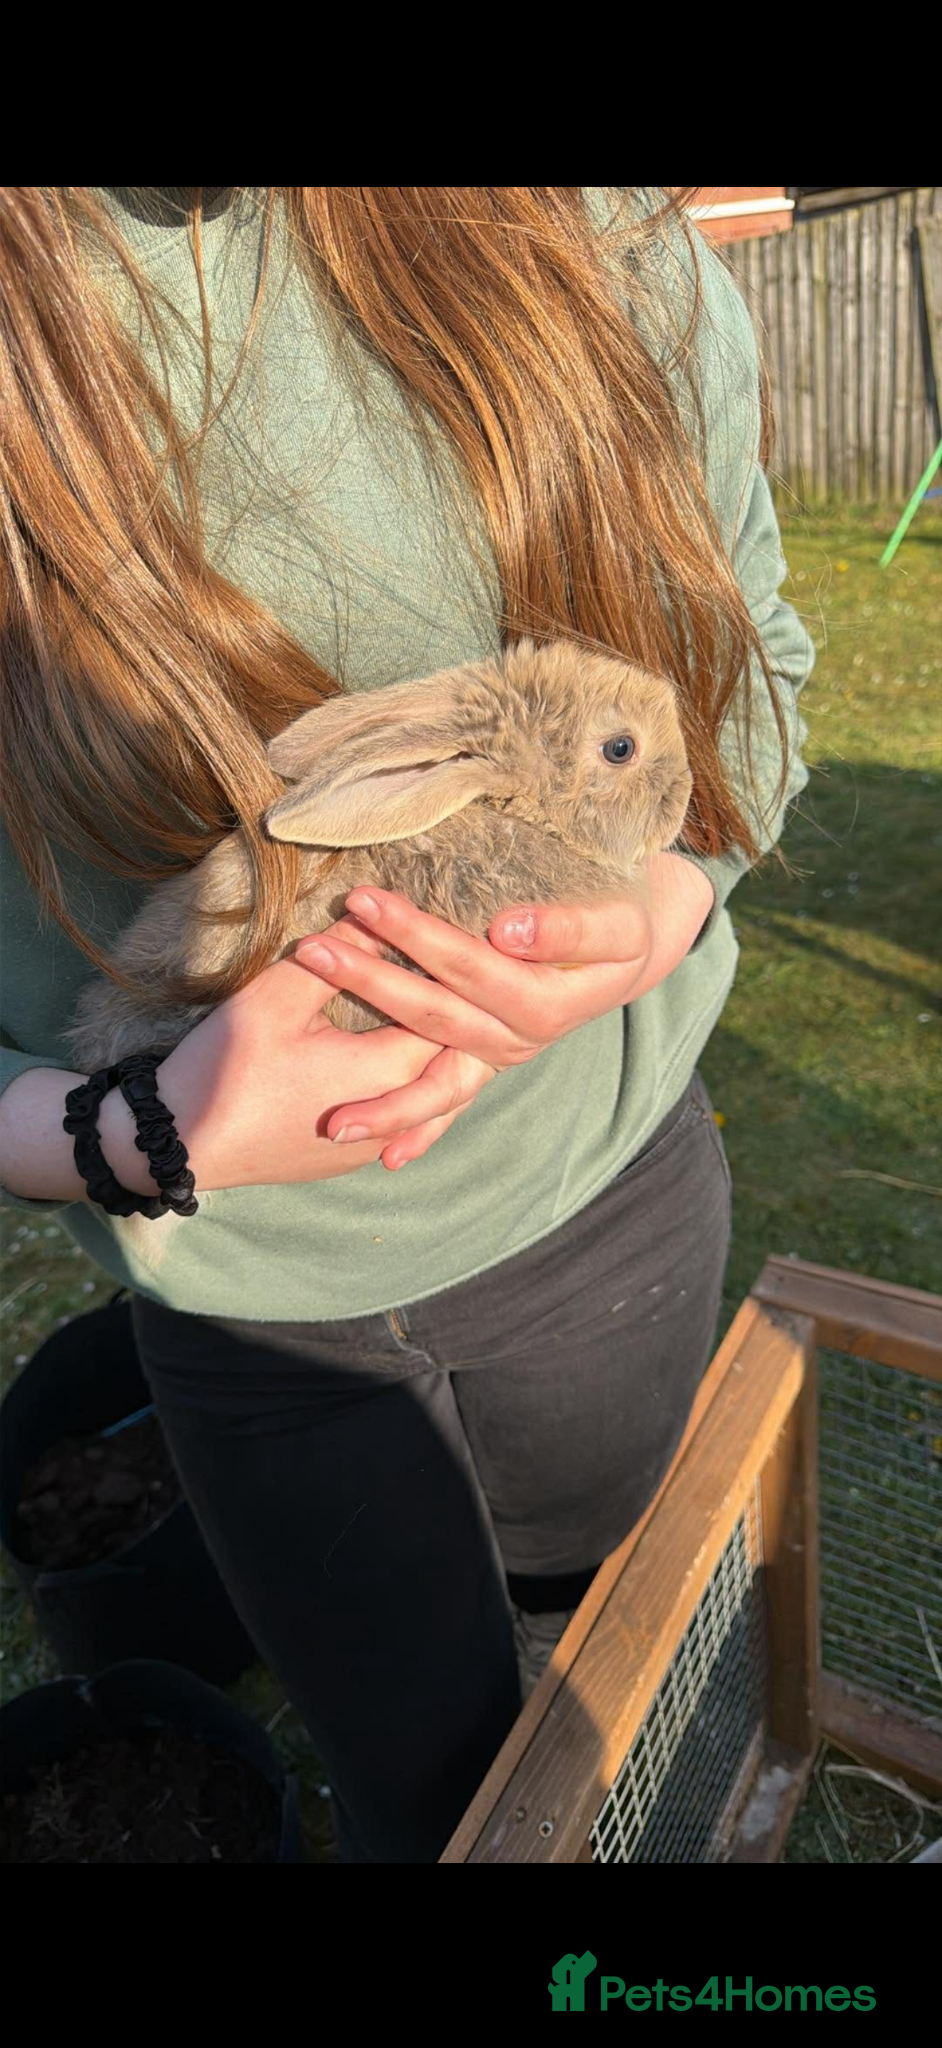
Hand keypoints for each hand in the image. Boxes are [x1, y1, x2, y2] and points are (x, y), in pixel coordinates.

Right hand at [139, 925, 458, 1191]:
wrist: (179, 1144)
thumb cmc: (225, 1068)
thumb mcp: (275, 997)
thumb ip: (337, 954)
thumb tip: (378, 916)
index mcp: (386, 1070)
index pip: (448, 1012)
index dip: (451, 972)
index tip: (450, 936)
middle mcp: (396, 1115)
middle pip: (451, 1056)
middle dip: (455, 1011)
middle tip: (458, 970)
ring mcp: (376, 1144)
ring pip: (432, 1091)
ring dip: (437, 1051)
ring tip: (442, 1009)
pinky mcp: (352, 1157)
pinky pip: (404, 1116)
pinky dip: (415, 1083)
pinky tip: (406, 1059)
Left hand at [295, 852, 714, 1163]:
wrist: (634, 952)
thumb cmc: (623, 921)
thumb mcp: (615, 920)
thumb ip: (569, 928)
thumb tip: (507, 931)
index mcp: (541, 1003)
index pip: (467, 965)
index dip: (415, 935)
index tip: (363, 902)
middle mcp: (516, 1040)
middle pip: (431, 1016)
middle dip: (368, 984)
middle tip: (310, 952)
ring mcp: (498, 1057)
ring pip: (434, 1082)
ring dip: (384, 1101)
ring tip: (334, 1124)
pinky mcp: (486, 1063)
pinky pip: (451, 1105)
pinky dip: (423, 1131)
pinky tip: (387, 1160)